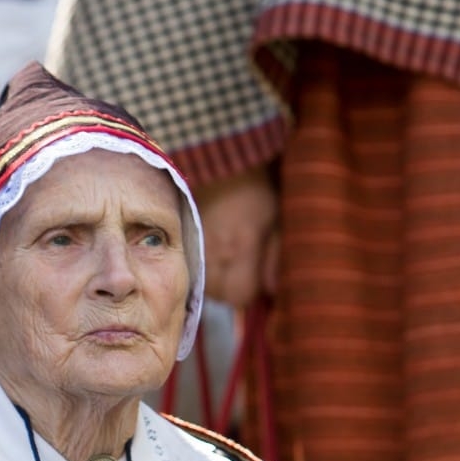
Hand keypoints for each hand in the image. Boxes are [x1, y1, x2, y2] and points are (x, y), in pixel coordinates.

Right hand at [193, 164, 279, 306]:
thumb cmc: (255, 193)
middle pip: (221, 296)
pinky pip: (194, 271)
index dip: (250, 292)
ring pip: (206, 286)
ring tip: (227, 259)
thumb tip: (272, 291)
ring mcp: (196, 249)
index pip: (239, 296)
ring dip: (218, 280)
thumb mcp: (275, 221)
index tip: (256, 278)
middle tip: (242, 268)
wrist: (219, 164)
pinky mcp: (184, 243)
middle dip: (233, 288)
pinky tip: (214, 255)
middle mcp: (214, 253)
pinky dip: (205, 269)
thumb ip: (274, 259)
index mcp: (240, 248)